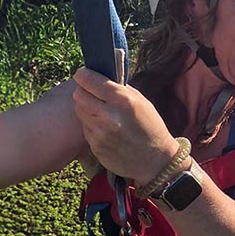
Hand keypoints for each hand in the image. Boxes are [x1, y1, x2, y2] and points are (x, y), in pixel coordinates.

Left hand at [71, 68, 178, 182]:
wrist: (156, 161)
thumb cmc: (152, 128)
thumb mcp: (143, 103)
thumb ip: (122, 90)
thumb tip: (103, 79)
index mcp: (123, 100)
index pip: (90, 81)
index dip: (83, 75)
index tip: (83, 74)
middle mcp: (109, 115)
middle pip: (79, 95)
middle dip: (82, 91)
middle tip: (90, 93)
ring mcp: (100, 132)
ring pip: (79, 111)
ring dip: (86, 108)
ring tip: (100, 112)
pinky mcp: (95, 146)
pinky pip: (85, 128)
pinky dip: (91, 125)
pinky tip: (104, 128)